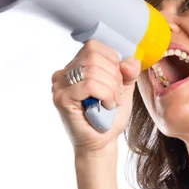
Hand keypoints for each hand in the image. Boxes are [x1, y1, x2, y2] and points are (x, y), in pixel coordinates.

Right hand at [51, 40, 140, 155]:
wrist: (102, 143)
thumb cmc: (109, 116)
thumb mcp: (124, 88)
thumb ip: (128, 70)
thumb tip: (128, 62)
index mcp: (76, 65)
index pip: (94, 46)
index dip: (112, 60)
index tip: (116, 81)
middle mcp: (64, 72)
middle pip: (93, 54)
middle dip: (113, 75)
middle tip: (114, 95)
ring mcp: (60, 85)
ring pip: (92, 69)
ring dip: (110, 88)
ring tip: (110, 102)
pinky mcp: (61, 98)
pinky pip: (89, 85)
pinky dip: (105, 94)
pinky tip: (105, 106)